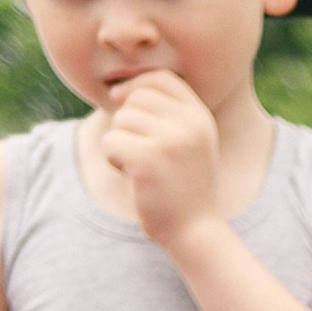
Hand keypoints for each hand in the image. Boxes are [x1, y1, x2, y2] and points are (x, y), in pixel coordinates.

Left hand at [101, 71, 223, 250]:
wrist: (196, 231)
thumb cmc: (185, 188)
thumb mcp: (190, 143)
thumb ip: (169, 114)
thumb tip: (119, 90)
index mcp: (200, 117)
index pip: (161, 79)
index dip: (136, 85)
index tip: (121, 100)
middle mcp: (189, 124)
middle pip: (136, 98)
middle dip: (127, 122)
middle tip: (140, 151)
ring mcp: (170, 141)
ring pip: (120, 120)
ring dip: (120, 143)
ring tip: (139, 167)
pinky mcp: (148, 160)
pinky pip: (111, 142)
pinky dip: (113, 159)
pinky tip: (131, 176)